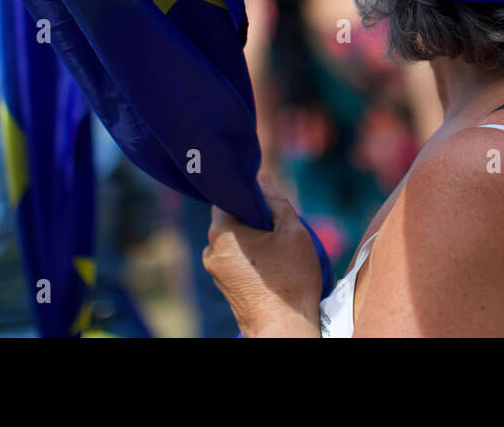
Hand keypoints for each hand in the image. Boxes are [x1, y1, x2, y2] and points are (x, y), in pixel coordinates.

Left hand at [203, 171, 322, 336]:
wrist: (284, 327)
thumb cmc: (290, 279)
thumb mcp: (292, 230)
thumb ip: (275, 200)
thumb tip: (261, 177)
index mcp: (222, 233)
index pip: (227, 197)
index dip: (249, 193)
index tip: (268, 198)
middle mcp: (211, 250)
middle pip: (231, 219)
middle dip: (254, 217)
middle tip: (279, 226)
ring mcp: (215, 271)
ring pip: (234, 240)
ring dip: (254, 238)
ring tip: (278, 249)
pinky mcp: (224, 286)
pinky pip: (235, 259)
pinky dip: (251, 256)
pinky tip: (273, 265)